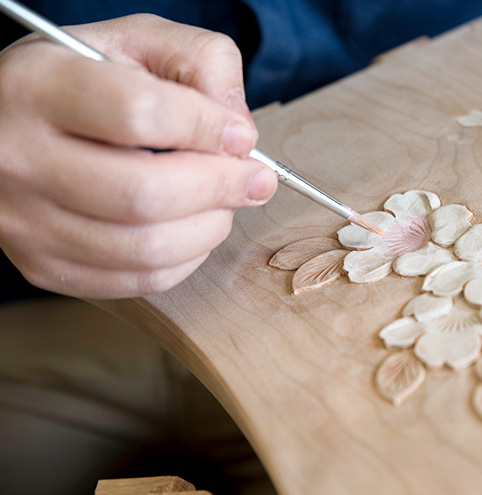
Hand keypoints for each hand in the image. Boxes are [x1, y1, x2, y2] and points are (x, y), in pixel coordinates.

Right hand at [0, 14, 275, 297]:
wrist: (7, 123)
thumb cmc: (81, 78)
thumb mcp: (134, 41)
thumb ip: (197, 62)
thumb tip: (238, 131)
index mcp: (37, 86)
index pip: (139, 114)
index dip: (207, 128)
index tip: (240, 136)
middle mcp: (18, 159)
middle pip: (146, 193)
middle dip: (222, 188)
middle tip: (255, 179)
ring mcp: (25, 222)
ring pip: (146, 248)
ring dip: (210, 228)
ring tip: (224, 202)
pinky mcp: (43, 266)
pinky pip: (137, 281)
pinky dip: (186, 259)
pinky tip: (192, 228)